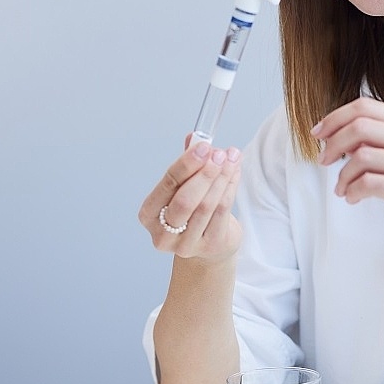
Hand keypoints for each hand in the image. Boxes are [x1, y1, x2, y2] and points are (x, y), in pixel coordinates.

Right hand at [139, 138, 241, 262]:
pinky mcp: (210, 245)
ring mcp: (186, 244)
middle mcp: (163, 233)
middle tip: (220, 154)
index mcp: (149, 214)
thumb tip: (194, 137)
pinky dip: (230, 188)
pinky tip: (234, 173)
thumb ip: (187, 165)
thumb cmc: (191, 211)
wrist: (208, 244)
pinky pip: (222, 212)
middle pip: (185, 200)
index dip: (186, 164)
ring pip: (207, 205)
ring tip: (232, 158)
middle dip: (205, 173)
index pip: (167, 184)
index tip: (204, 146)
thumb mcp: (183, 188)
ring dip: (222, 177)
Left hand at [312, 98, 383, 254]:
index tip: (318, 133)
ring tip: (341, 188)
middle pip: (361, 126)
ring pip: (362, 156)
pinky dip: (352, 191)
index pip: (366, 107)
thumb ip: (377, 140)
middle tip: (323, 160)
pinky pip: (368, 183)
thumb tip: (336, 132)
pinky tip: (352, 198)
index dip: (335, 117)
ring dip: (342, 174)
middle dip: (333, 144)